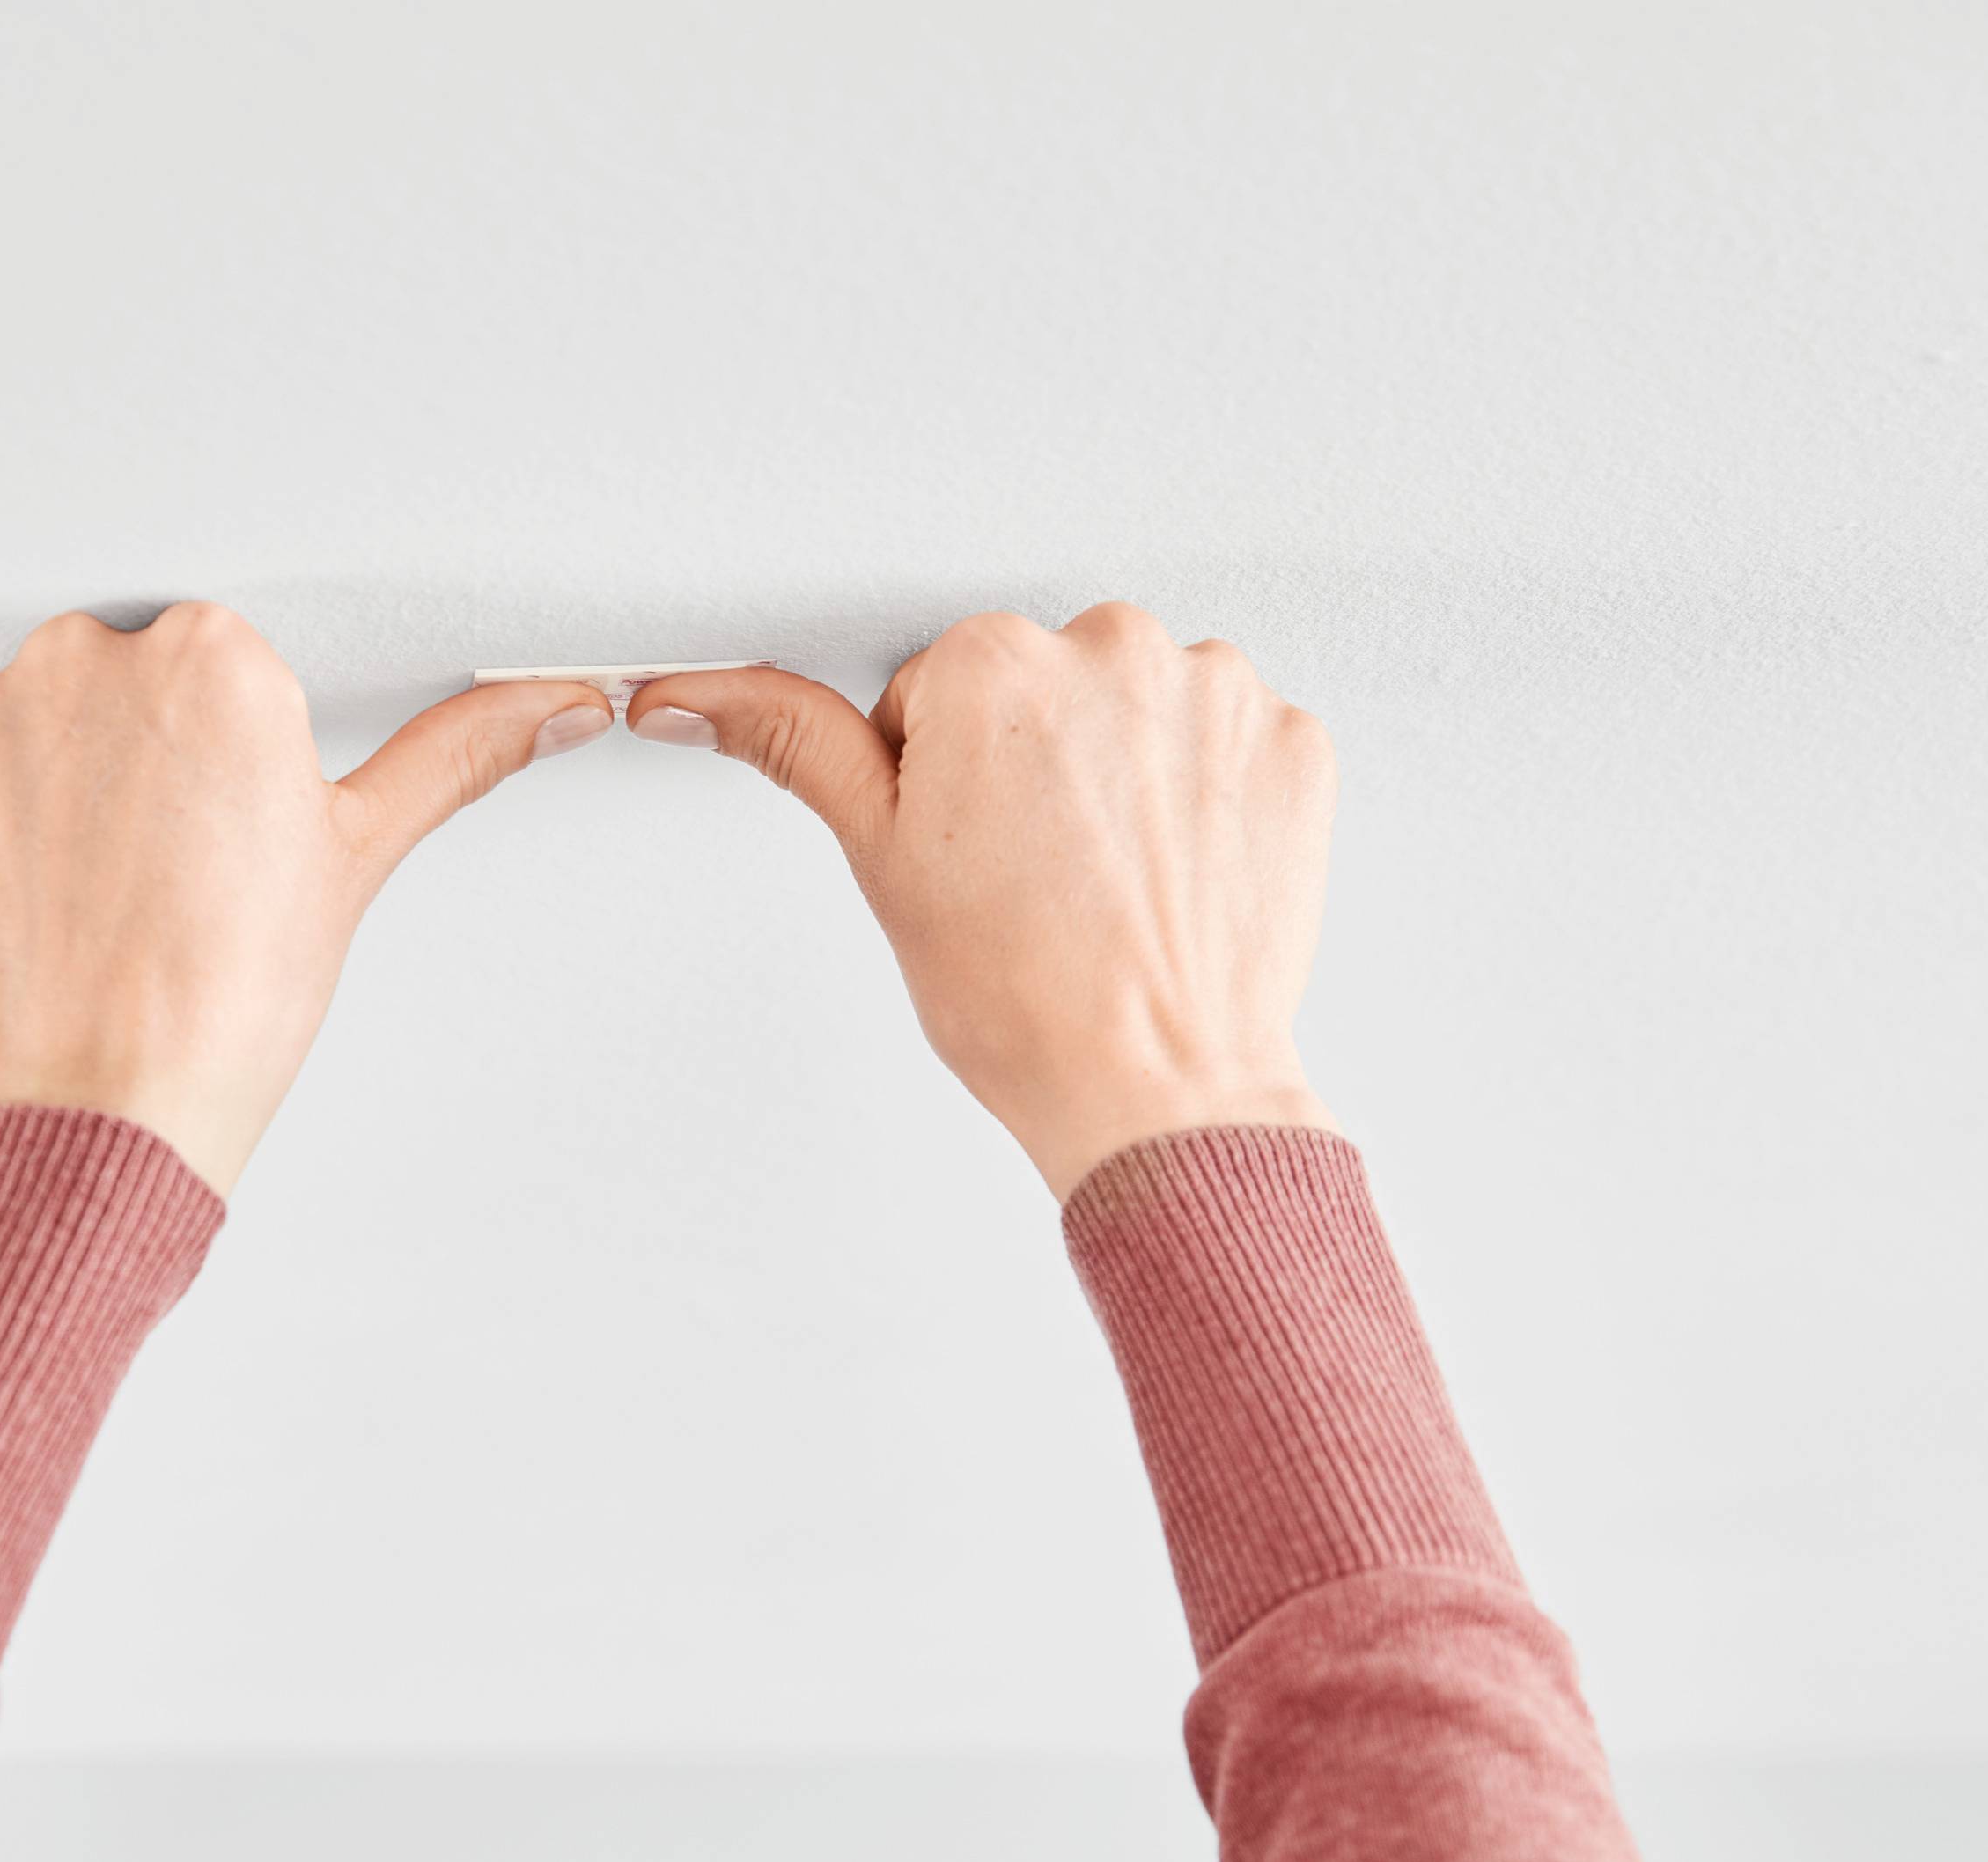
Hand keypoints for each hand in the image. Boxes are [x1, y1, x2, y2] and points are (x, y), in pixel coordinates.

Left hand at [0, 602, 610, 1194]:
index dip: (218, 756)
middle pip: (113, 683)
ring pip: (20, 727)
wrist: (97, 1109)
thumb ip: (453, 756)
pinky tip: (18, 902)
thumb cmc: (224, 999)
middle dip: (128, 760)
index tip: (219, 822)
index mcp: (213, 656)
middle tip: (158, 871)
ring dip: (41, 791)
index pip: (214, 663)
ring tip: (85, 896)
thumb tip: (552, 706)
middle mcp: (87, 658)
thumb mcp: (355, 859)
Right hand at [626, 605, 1337, 1197]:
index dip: (942, 777)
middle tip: (1034, 870)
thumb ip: (796, 743)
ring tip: (1110, 878)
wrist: (1157, 1086)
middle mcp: (1111, 649)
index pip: (942, 687)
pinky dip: (1206, 797)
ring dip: (1125, 771)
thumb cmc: (1022, 996)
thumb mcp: (881, 857)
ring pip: (1141, 707)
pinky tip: (1175, 870)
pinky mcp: (1290, 741)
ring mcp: (1214, 693)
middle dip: (1036, 760)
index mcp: (993, 663)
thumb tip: (696, 696)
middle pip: (1046, 683)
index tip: (968, 843)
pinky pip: (1230, 742)